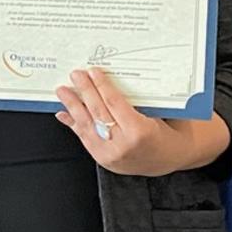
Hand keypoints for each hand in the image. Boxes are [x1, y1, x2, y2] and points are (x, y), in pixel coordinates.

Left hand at [55, 68, 205, 176]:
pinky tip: (64, 112)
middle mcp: (123, 144)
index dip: (101, 86)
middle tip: (76, 75)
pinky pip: (84, 138)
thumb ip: (133, 102)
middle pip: (98, 112)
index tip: (93, 72)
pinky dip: (73, 123)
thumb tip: (108, 82)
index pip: (114, 103)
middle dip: (84, 91)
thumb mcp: (155, 115)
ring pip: (87, 125)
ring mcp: (110, 154)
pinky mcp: (103, 160)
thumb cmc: (164, 134)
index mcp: (139, 131)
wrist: (168, 159)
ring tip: (63, 91)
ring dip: (72, 106)